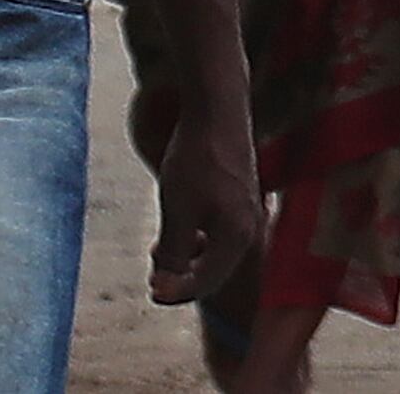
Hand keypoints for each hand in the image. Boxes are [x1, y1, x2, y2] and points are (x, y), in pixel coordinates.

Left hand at [146, 100, 262, 304]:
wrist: (217, 109)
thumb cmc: (196, 159)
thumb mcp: (177, 210)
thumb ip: (173, 253)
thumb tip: (164, 287)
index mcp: (237, 237)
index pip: (206, 283)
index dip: (175, 292)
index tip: (150, 290)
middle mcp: (250, 228)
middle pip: (214, 271)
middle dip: (181, 275)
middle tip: (152, 270)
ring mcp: (247, 212)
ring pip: (215, 252)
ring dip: (186, 257)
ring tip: (159, 248)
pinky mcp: (241, 198)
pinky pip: (219, 233)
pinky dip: (197, 238)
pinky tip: (179, 224)